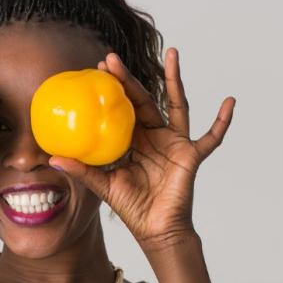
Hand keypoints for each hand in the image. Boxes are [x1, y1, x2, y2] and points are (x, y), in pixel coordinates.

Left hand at [47, 48, 233, 256]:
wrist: (156, 230)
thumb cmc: (133, 208)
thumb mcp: (104, 185)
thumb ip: (82, 170)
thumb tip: (52, 158)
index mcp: (133, 140)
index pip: (121, 108)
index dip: (112, 89)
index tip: (98, 68)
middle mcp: (154, 136)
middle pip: (143, 99)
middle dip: (128, 79)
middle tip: (112, 58)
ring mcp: (174, 143)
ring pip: (177, 104)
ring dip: (175, 79)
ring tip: (173, 53)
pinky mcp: (191, 155)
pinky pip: (211, 137)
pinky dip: (222, 122)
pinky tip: (230, 102)